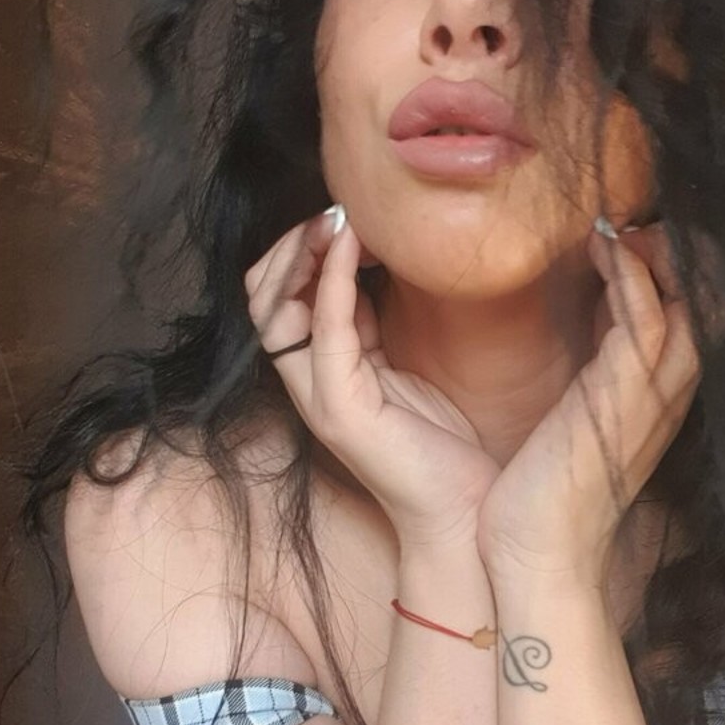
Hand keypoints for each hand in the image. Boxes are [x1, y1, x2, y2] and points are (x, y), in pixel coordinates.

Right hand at [245, 206, 499, 549]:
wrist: (462, 512)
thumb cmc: (440, 445)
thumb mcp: (399, 367)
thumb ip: (371, 324)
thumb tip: (362, 264)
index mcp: (318, 372)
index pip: (277, 297)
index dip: (298, 251)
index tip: (340, 218)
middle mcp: (307, 384)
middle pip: (262, 298)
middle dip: (290, 246)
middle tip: (333, 213)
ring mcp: (318, 398)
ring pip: (276, 308)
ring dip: (303, 253)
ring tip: (338, 219)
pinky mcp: (342, 408)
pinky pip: (326, 327)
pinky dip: (336, 278)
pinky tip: (354, 244)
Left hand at [475, 221, 701, 587]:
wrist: (530, 561)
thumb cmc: (536, 497)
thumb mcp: (570, 424)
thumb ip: (586, 378)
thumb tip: (576, 330)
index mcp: (648, 398)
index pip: (683, 314)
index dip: (668, 267)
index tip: (626, 231)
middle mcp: (662, 396)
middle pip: (706, 302)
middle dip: (679, 252)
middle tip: (635, 218)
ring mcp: (649, 402)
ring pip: (690, 306)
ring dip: (661, 255)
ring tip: (620, 222)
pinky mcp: (622, 407)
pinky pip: (646, 326)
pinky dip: (633, 280)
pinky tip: (606, 248)